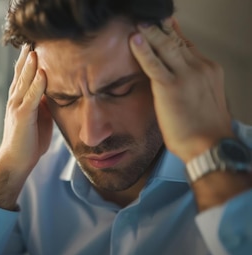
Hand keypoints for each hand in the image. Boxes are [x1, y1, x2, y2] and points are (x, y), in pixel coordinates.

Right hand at [0, 45, 51, 209]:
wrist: (16, 161)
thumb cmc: (28, 141)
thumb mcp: (38, 117)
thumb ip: (42, 103)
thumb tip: (53, 91)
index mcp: (19, 99)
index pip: (23, 74)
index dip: (28, 60)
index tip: (35, 45)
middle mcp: (15, 99)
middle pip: (21, 72)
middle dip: (26, 56)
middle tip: (31, 39)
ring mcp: (17, 106)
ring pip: (24, 81)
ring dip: (30, 65)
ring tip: (35, 49)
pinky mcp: (22, 116)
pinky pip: (31, 96)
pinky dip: (37, 84)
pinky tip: (42, 72)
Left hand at [129, 18, 232, 162]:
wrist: (210, 145)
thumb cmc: (205, 129)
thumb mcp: (205, 98)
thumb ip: (193, 84)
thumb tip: (178, 83)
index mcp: (209, 69)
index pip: (187, 45)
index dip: (172, 34)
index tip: (162, 25)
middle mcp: (200, 67)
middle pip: (175, 41)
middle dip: (158, 30)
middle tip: (145, 20)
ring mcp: (186, 75)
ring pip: (165, 47)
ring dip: (149, 33)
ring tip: (137, 24)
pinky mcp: (170, 86)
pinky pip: (153, 63)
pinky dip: (142, 50)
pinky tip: (134, 39)